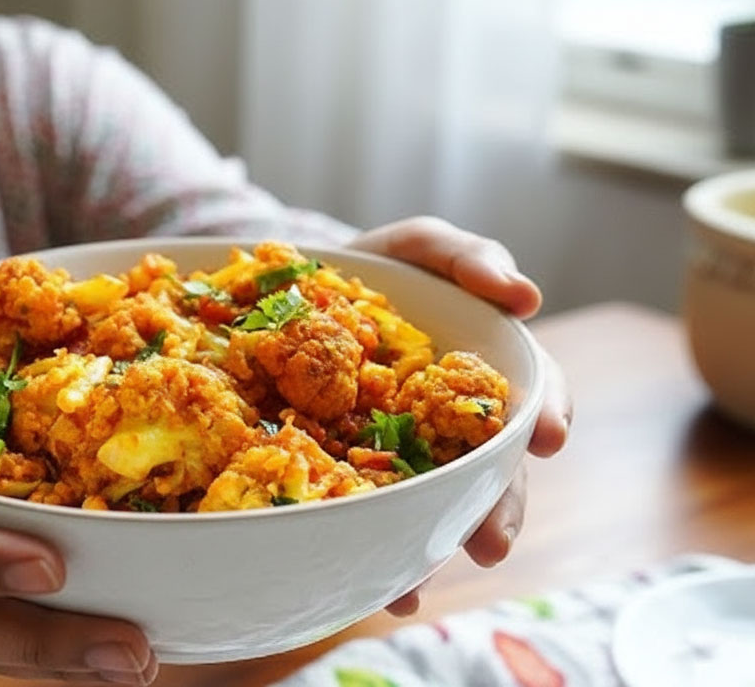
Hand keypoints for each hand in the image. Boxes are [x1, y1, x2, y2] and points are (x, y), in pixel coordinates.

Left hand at [347, 217, 572, 614]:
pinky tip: (374, 585)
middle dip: (496, 510)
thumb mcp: (416, 248)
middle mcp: (451, 425)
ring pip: (432, 508)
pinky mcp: (349, 474)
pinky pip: (367, 518)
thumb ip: (464, 257)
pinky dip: (373, 554)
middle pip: (489, 472)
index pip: (531, 397)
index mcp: (479, 373)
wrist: (287, 293)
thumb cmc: (371, 271)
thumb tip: (523, 295)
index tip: (546, 435)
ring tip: (416, 585)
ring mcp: (401, 455)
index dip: (546, 414)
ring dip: (429, 549)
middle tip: (491, 543)